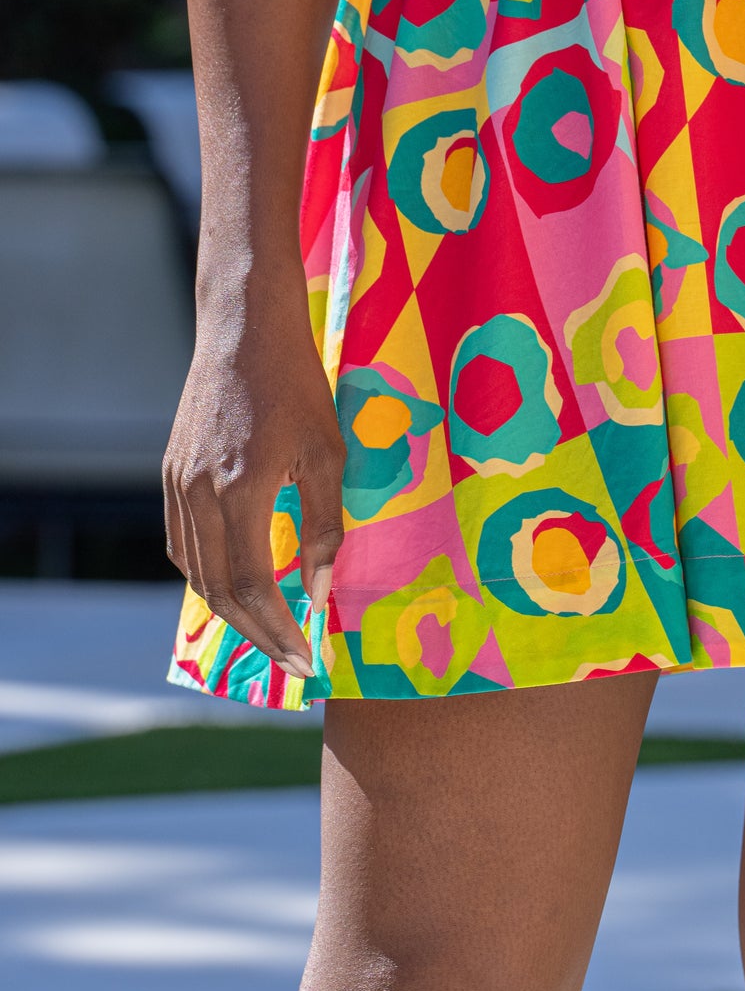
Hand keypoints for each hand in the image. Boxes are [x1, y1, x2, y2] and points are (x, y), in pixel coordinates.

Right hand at [163, 293, 344, 681]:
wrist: (244, 330)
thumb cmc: (299, 386)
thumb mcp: (328, 454)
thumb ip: (324, 527)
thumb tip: (320, 591)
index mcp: (241, 489)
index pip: (250, 586)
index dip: (278, 630)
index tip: (307, 660)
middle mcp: (198, 494)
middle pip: (217, 590)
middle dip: (257, 633)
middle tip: (291, 660)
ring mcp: (177, 485)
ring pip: (194, 571)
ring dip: (230, 609)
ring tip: (269, 631)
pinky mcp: (170, 475)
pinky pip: (182, 543)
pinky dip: (205, 574)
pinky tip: (233, 584)